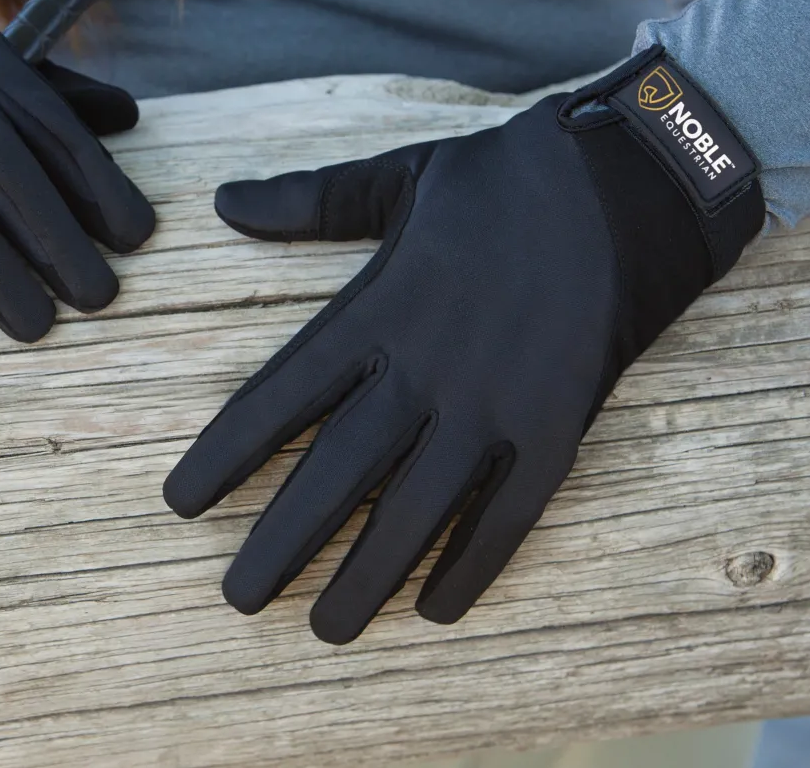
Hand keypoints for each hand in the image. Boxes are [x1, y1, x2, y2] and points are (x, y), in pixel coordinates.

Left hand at [163, 48, 763, 642]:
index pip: (279, 399)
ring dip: (367, 576)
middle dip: (283, 543)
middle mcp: (426, 369)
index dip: (226, 456)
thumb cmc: (503, 180)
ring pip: (416, 512)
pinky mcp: (556, 428)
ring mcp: (494, 405)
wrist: (628, 184)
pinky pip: (508, 515)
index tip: (180, 504)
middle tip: (237, 598)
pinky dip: (472, 564)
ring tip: (323, 630)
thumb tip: (223, 201)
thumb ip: (308, 203)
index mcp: (376, 309)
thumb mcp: (395, 178)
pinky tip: (435, 609)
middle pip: (338, 473)